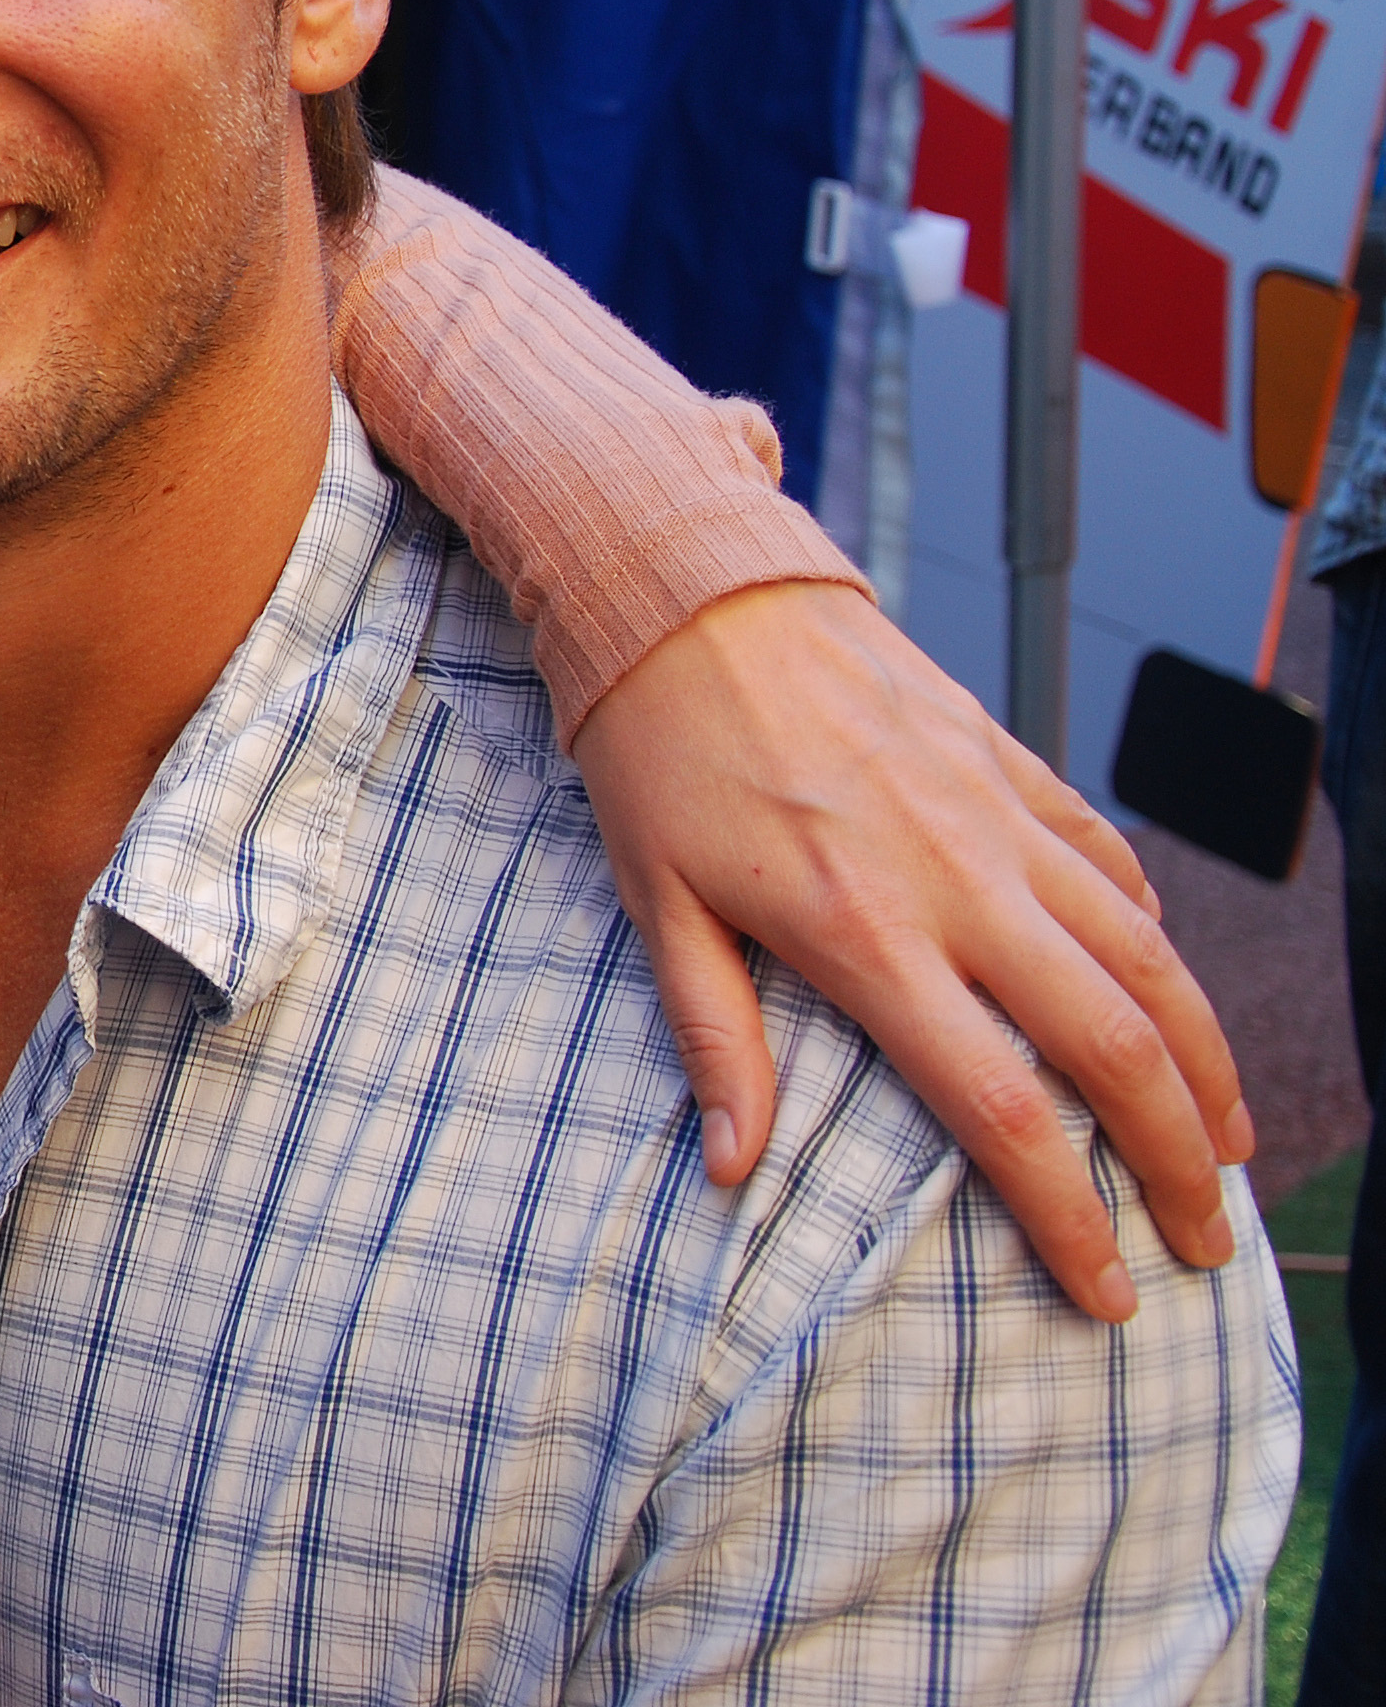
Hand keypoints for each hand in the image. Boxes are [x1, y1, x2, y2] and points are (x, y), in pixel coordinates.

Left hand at [571, 579, 1249, 1321]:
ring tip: (1225, 1142)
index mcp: (868, 936)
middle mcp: (960, 883)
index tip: (1108, 1290)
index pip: (1003, 1111)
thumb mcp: (659, 903)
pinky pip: (1110, 861)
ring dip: (1203, 1060)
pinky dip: (1154, 933)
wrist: (690, 592)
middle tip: (1206, 1240)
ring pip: (1150, 957)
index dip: (1069, 1215)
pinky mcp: (1009, 761)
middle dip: (1182, 1160)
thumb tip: (730, 1171)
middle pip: (1118, 1046)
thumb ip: (715, 1039)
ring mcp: (998, 818)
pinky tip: (1164, 984)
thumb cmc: (658, 753)